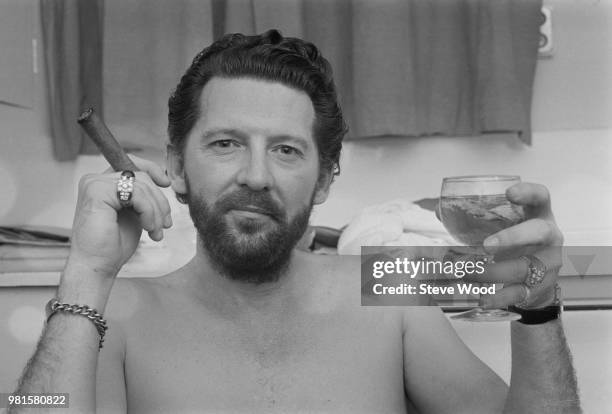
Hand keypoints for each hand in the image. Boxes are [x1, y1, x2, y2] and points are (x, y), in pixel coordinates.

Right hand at [68, 156, 171, 277]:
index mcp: (103, 184)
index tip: (166, 183)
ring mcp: (94, 184)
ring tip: (156, 230)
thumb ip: (142, 196)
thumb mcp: (134, 213)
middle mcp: (96, 180)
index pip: (130, 163)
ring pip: (141, 185)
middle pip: (141, 175)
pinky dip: (148, 211)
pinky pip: (136, 193)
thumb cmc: (113, 244)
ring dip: (156, 211)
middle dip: (159, 201)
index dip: (152, 169)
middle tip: (164, 224)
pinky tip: (147, 228)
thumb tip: (163, 180)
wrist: (97, 265)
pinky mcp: (96, 191)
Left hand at [470, 183, 562, 308]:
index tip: (509, 193)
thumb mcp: (502, 225)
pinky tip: (481, 299)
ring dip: (492, 272)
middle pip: (538, 232)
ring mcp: (549, 262)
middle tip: (486, 245)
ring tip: (465, 273)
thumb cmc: (515, 242)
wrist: (538, 278)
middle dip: (512, 238)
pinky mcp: (542, 286)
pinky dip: (498, 297)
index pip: (540, 196)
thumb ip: (474, 217)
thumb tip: (439, 210)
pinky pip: (520, 293)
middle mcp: (549, 236)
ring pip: (524, 267)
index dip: (528, 193)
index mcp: (538, 214)